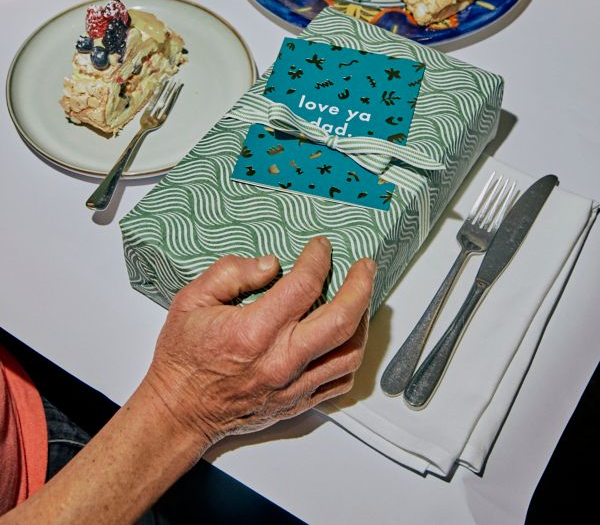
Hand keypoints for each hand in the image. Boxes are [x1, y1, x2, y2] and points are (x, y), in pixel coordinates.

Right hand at [142, 237, 374, 448]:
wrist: (178, 412)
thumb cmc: (183, 359)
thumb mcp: (192, 300)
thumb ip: (231, 273)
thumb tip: (271, 264)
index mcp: (254, 332)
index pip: (304, 286)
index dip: (318, 259)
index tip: (321, 247)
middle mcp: (280, 361)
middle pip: (341, 319)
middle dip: (360, 285)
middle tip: (364, 267)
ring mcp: (292, 386)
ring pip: (350, 353)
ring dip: (363, 320)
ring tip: (360, 299)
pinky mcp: (297, 402)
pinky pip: (341, 381)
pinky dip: (352, 355)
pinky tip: (348, 337)